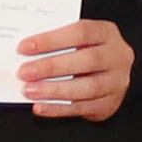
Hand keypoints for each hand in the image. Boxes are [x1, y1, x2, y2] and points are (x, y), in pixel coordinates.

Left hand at [17, 20, 134, 123]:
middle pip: (87, 60)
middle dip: (52, 67)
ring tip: (29, 91)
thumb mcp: (78, 39)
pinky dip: (58, 109)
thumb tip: (26, 52)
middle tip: (24, 72)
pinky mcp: (110, 104)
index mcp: (107, 33)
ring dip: (54, 90)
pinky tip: (40, 107)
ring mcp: (116, 82)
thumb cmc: (86, 50)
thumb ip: (58, 42)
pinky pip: (83, 108)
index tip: (24, 47)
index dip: (52, 40)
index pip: (81, 32)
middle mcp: (117, 56)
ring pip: (88, 88)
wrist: (110, 72)